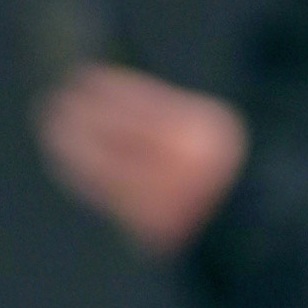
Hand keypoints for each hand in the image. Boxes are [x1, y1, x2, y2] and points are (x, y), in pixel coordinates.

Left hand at [37, 64, 249, 254]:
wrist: (254, 229)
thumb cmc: (224, 174)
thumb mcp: (204, 133)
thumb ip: (164, 121)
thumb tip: (105, 105)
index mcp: (200, 129)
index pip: (140, 102)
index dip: (105, 89)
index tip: (81, 78)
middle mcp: (182, 164)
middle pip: (116, 134)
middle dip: (81, 118)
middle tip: (53, 104)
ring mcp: (166, 198)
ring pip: (104, 169)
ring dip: (73, 149)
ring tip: (52, 131)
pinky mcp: (154, 227)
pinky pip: (109, 197)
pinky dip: (86, 178)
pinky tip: (70, 162)